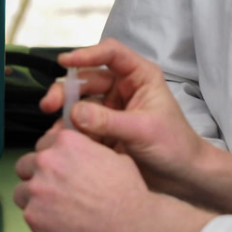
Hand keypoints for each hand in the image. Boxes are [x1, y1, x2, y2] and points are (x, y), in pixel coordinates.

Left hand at [13, 128, 151, 231]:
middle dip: (37, 176)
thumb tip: (82, 154)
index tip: (57, 167)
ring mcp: (37, 188)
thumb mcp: (113, 156)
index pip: (43, 144)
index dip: (51, 157)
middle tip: (54, 190)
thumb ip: (88, 151)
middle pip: (26, 166)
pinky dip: (40, 220)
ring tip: (54, 209)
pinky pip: (28, 215)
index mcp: (66, 142)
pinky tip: (59, 223)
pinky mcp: (33, 215)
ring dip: (34, 199)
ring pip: (21, 191)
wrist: (128, 222)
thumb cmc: (125, 191)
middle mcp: (46, 161)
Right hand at [39, 38, 208, 195]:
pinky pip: (80, 126)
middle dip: (66, 90)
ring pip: (80, 103)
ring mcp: (111, 110)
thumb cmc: (174, 146)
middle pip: (87, 79)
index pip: (111, 54)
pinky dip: (69, 133)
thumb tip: (74, 112)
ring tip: (55, 133)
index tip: (65, 62)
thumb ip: (108, 121)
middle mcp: (123, 88)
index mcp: (140, 77)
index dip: (87, 53)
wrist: (182, 177)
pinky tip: (60, 142)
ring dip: (65, 115)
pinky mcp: (103, 131)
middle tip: (49, 106)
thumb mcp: (143, 130)